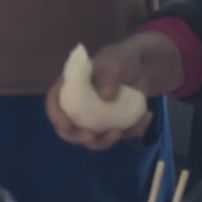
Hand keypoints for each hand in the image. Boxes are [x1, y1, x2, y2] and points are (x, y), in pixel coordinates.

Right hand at [45, 31, 185, 150]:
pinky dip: (132, 132)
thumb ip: (107, 75)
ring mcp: (96, 119)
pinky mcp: (113, 125)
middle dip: (78, 137)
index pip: (54, 105)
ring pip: (93, 139)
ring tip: (120, 132)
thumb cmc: (120, 59)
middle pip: (69, 129)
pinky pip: (119, 135)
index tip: (68, 126)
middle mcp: (79, 107)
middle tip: (92, 137)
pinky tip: (146, 117)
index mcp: (70, 89)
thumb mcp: (113, 62)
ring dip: (104, 142)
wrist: (142, 66)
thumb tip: (104, 96)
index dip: (57, 117)